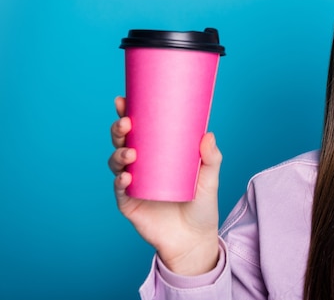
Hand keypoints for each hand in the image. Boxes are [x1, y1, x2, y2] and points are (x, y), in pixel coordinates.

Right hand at [108, 96, 221, 274]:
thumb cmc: (201, 204)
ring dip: (119, 154)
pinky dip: (121, 180)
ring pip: (117, 162)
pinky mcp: (129, 202)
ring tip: (130, 153)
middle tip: (126, 123)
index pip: (140, 128)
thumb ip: (211, 158)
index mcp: (157, 152)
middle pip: (123, 141)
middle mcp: (141, 164)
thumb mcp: (210, 178)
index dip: (128, 113)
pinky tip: (127, 176)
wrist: (194, 238)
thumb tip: (208, 134)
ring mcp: (132, 182)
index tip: (124, 99)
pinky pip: (120, 188)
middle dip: (119, 129)